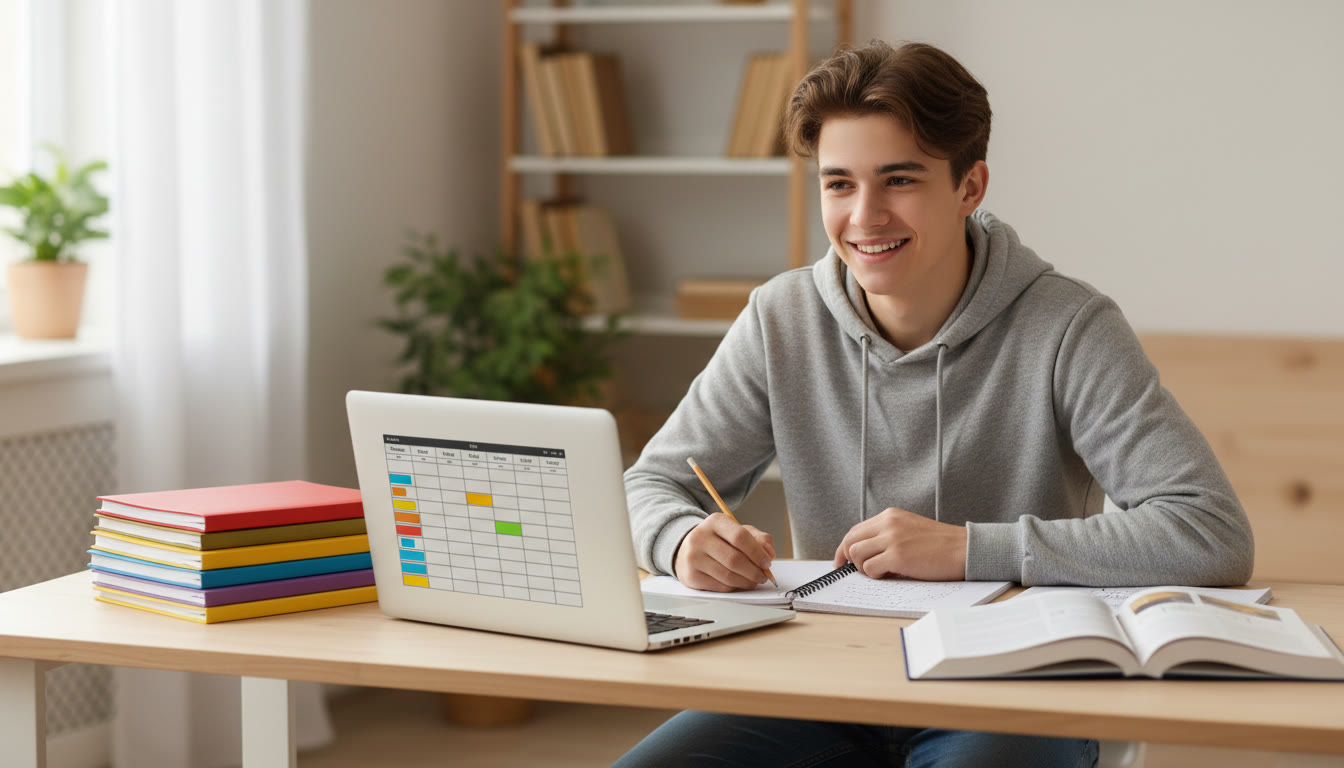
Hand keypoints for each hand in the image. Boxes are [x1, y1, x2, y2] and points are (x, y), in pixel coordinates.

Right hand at [673, 513, 775, 591]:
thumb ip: (758, 539)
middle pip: (734, 559)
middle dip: (754, 571)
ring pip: (728, 576)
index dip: (757, 552)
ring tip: (754, 581)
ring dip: (747, 582)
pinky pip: (720, 586)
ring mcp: (693, 557)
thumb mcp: (738, 532)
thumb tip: (770, 553)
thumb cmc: (719, 542)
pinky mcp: (691, 576)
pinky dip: (735, 588)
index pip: (740, 537)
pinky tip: (739, 583)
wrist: (688, 551)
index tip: (768, 563)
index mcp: (715, 522)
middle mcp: (700, 537)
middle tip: (764, 576)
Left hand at [833, 507, 967, 580]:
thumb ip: (887, 534)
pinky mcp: (897, 556)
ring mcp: (892, 538)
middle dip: (847, 558)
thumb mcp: (909, 529)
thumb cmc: (940, 544)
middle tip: (851, 571)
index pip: (855, 530)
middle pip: (850, 541)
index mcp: (890, 516)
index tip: (841, 560)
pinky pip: (870, 569)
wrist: (964, 549)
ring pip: (856, 555)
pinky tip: (891, 575)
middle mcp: (888, 523)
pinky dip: (876, 575)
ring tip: (882, 572)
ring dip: (864, 568)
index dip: (844, 547)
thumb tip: (863, 553)